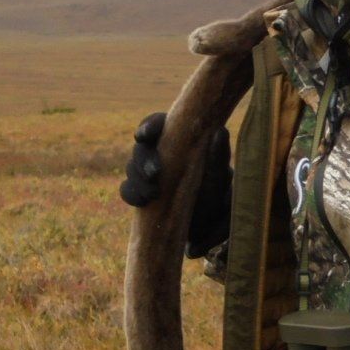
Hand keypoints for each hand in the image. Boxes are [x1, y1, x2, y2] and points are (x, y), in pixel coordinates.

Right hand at [120, 112, 232, 257]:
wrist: (210, 225)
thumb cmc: (218, 193)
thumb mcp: (220, 176)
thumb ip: (219, 156)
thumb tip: (220, 131)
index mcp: (178, 140)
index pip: (159, 124)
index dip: (149, 126)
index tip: (144, 136)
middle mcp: (160, 154)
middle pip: (141, 147)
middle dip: (142, 159)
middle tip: (154, 174)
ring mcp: (149, 174)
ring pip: (132, 167)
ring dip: (137, 179)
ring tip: (152, 194)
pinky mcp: (141, 194)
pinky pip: (128, 189)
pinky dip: (132, 194)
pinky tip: (143, 202)